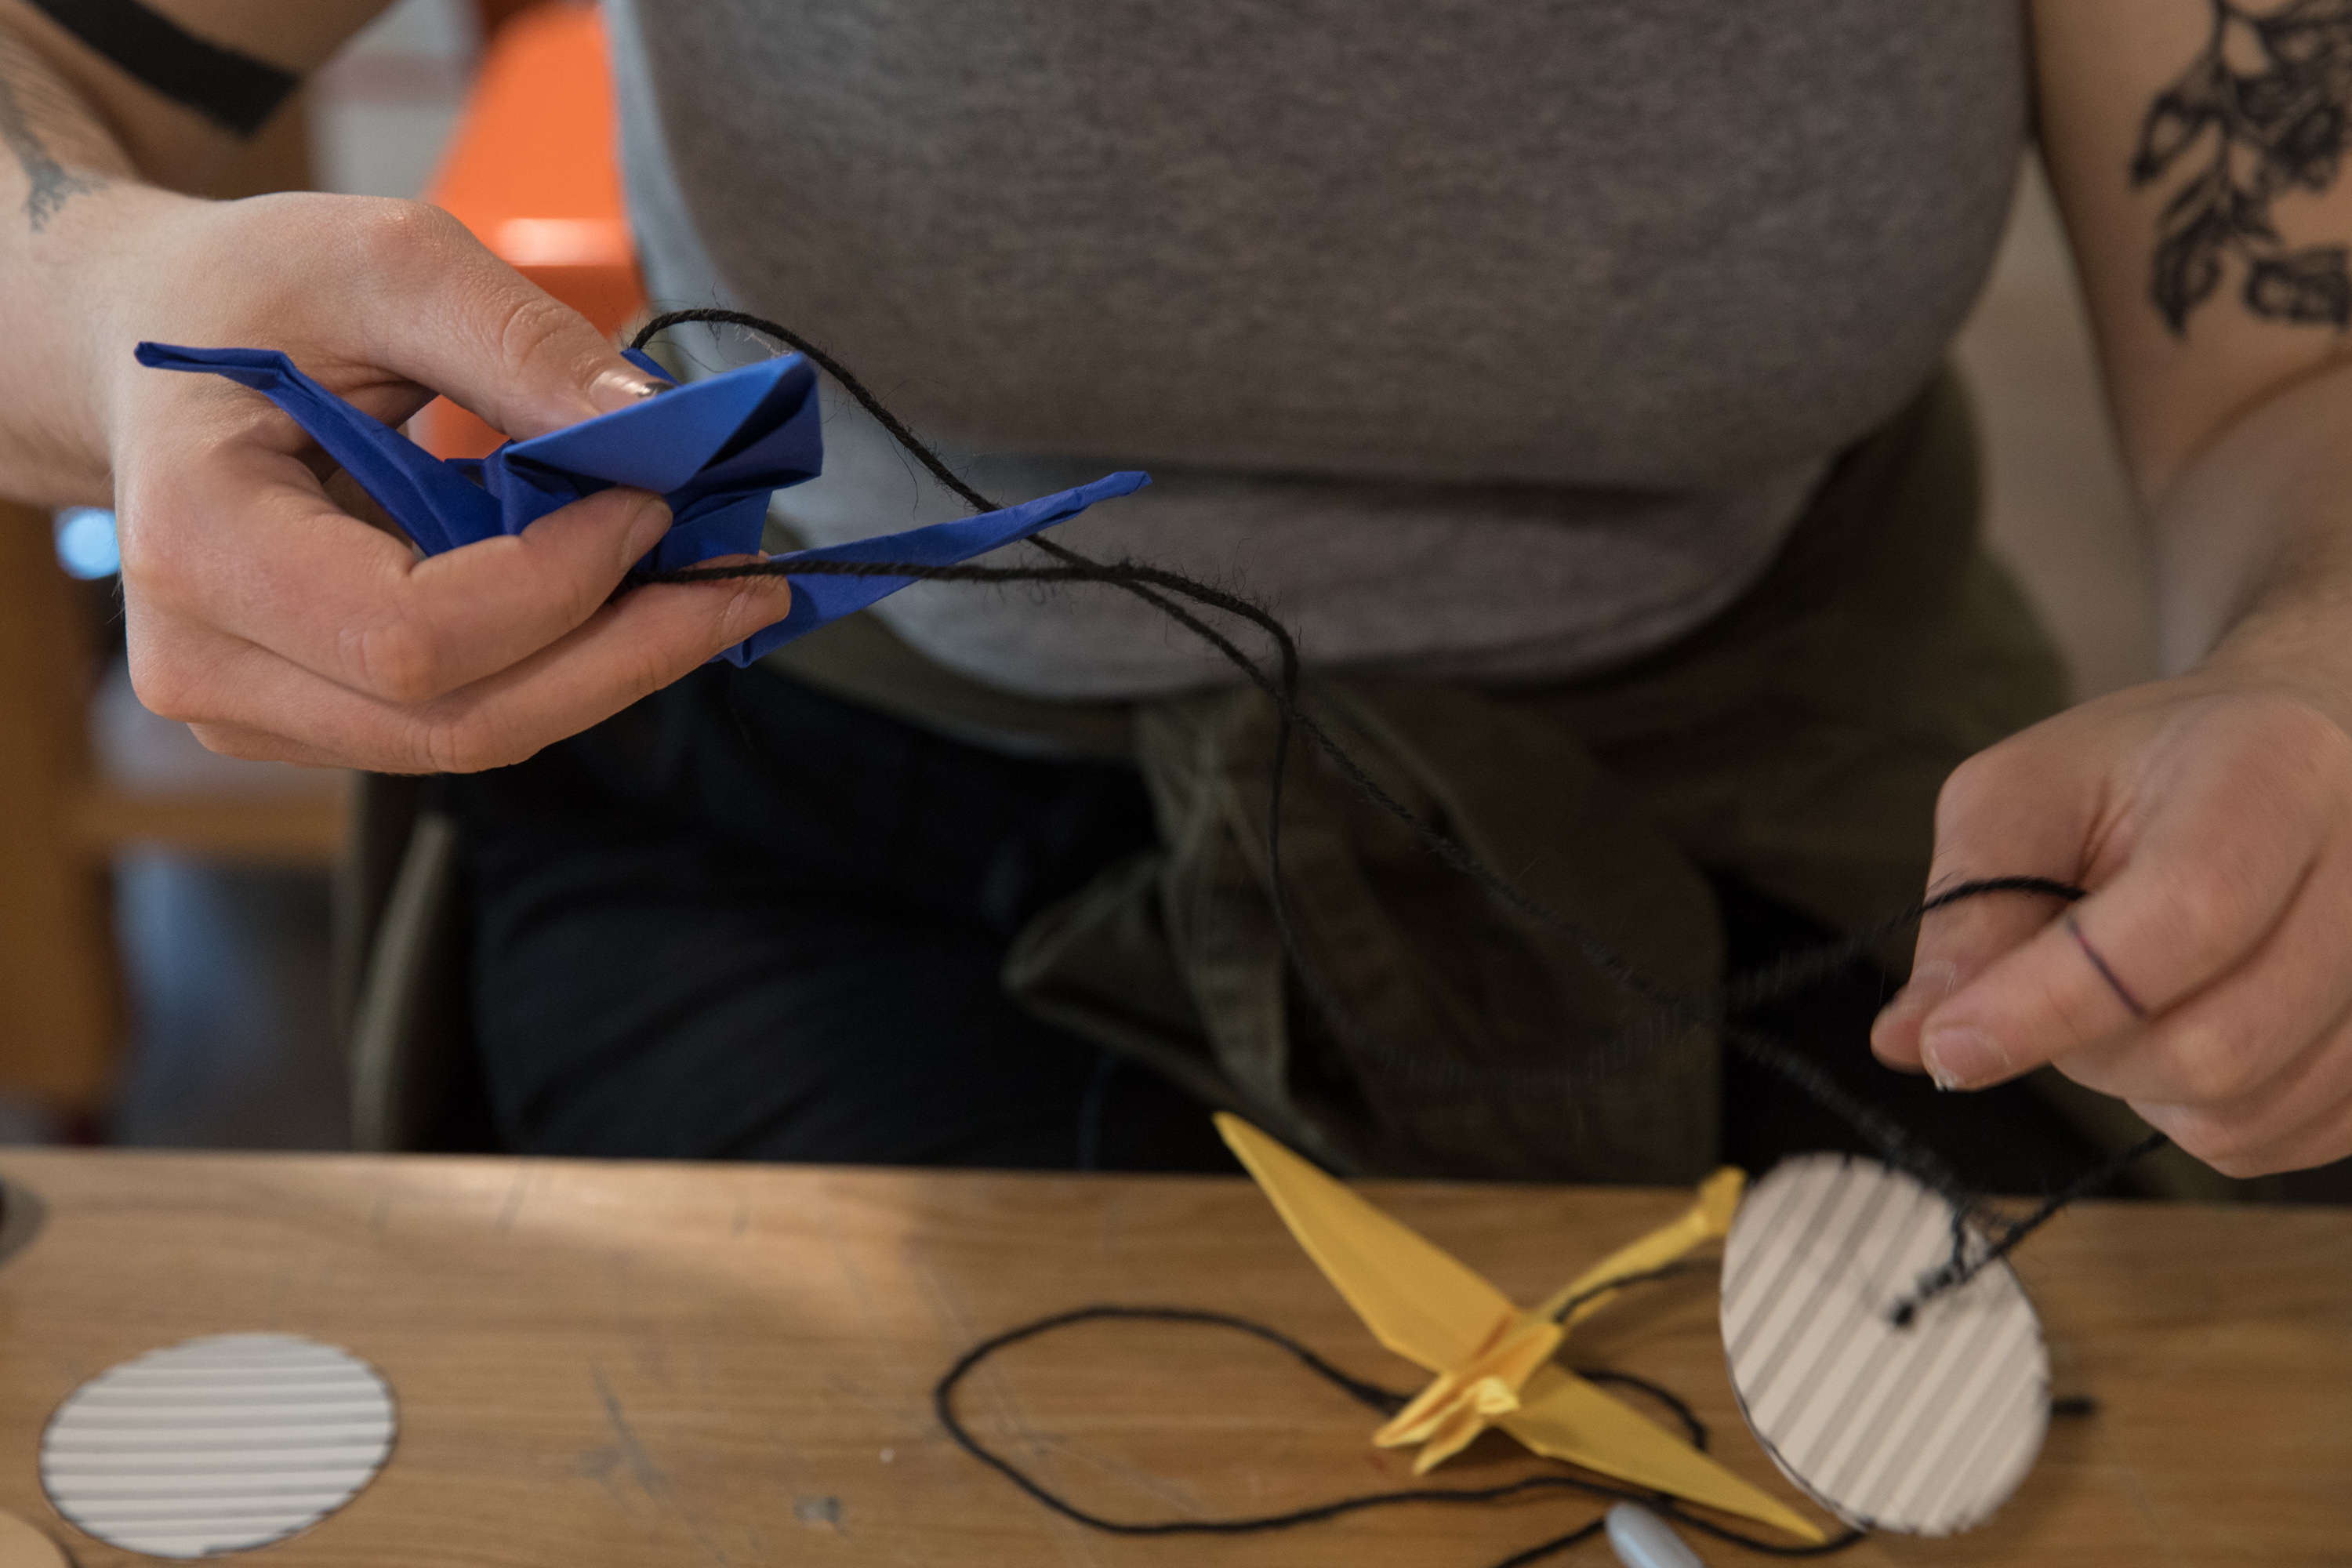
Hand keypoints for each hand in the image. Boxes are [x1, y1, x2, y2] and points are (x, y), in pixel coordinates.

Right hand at [91, 190, 789, 771]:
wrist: (150, 345)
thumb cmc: (248, 294)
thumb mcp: (381, 261)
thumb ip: (518, 339)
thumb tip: (655, 425)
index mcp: (194, 544)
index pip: (413, 636)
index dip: (560, 586)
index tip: (655, 502)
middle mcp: (206, 663)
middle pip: (462, 721)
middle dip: (626, 652)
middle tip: (746, 579)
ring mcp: (254, 708)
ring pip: (479, 734)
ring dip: (611, 664)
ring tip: (704, 583)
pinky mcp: (312, 716)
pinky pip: (468, 716)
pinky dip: (565, 660)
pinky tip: (626, 594)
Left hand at [1870, 674, 2351, 1176]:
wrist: (2287, 761)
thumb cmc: (2140, 774)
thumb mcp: (2022, 797)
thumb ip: (1968, 913)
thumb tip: (1909, 1040)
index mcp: (2273, 772)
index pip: (2182, 919)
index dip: (2051, 1003)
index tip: (1948, 1045)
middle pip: (2217, 1043)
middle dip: (2087, 1050)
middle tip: (2045, 993)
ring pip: (2247, 1111)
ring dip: (2138, 1086)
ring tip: (2121, 1000)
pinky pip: (2280, 1140)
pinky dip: (2196, 1113)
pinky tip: (2180, 1028)